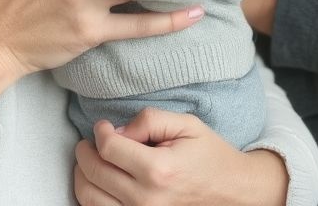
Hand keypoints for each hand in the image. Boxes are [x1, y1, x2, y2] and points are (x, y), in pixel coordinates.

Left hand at [73, 109, 286, 205]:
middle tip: (90, 142)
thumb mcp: (186, 124)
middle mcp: (147, 199)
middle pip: (93, 172)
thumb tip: (117, 131)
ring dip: (83, 174)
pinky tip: (101, 182)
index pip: (108, 148)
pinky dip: (93, 196)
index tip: (104, 126)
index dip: (100, 131)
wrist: (234, 192)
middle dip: (84, 151)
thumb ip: (148, 120)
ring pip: (90, 197)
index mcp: (159, 170)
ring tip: (92, 161)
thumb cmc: (210, 156)